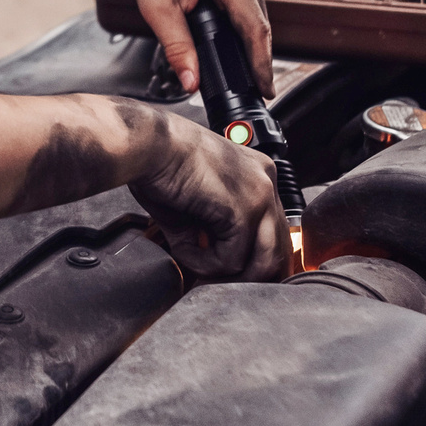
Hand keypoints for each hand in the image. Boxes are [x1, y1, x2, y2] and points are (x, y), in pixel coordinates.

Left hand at [81, 0, 271, 94]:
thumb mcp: (157, 9)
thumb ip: (178, 48)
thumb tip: (192, 83)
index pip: (255, 27)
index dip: (261, 62)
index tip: (265, 90)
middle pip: (260, 21)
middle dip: (255, 56)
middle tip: (251, 90)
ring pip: (257, 13)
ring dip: (250, 40)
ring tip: (245, 73)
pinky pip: (249, 2)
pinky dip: (243, 24)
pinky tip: (235, 45)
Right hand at [119, 103, 288, 282]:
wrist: (148, 145)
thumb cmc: (160, 164)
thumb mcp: (195, 205)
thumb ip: (211, 235)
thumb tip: (212, 269)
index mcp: (257, 174)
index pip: (273, 230)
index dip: (252, 259)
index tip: (225, 272)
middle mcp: (266, 181)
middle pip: (277, 249)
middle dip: (247, 275)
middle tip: (214, 281)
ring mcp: (260, 195)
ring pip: (264, 261)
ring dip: (228, 275)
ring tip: (197, 268)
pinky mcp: (243, 210)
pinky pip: (232, 260)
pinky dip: (204, 264)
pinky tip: (183, 249)